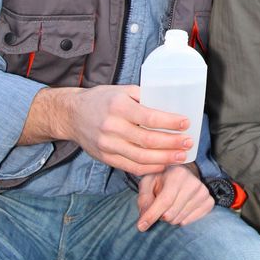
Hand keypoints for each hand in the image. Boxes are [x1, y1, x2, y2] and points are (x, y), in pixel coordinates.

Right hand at [26, 85, 192, 174]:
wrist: (71, 115)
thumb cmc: (101, 100)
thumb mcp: (121, 90)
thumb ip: (144, 97)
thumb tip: (171, 104)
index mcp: (118, 106)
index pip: (149, 117)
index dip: (170, 122)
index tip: (186, 123)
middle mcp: (112, 127)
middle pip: (148, 140)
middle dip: (172, 143)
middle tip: (188, 143)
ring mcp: (107, 145)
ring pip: (141, 157)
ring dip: (165, 159)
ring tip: (181, 156)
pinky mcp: (105, 158)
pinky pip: (131, 167)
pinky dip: (150, 168)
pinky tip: (163, 164)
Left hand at [136, 164, 214, 231]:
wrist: (183, 173)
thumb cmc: (162, 178)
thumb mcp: (148, 182)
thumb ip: (144, 199)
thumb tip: (144, 219)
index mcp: (177, 174)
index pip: (165, 201)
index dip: (152, 215)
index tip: (141, 226)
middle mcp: (194, 183)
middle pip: (171, 213)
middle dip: (161, 216)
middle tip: (160, 207)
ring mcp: (203, 193)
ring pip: (180, 219)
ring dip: (171, 218)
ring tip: (171, 206)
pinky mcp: (209, 202)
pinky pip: (191, 221)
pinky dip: (182, 220)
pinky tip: (180, 209)